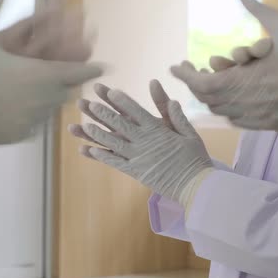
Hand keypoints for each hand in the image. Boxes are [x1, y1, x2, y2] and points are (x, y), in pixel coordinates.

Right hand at [0, 0, 102, 147]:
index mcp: (39, 74)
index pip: (77, 71)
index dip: (91, 68)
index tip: (102, 65)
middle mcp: (43, 99)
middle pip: (68, 90)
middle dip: (69, 81)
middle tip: (67, 74)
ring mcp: (33, 120)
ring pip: (54, 108)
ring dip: (52, 97)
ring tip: (42, 90)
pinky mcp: (21, 134)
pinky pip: (37, 123)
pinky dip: (35, 113)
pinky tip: (22, 106)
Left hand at [68, 81, 212, 202]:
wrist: (195, 185)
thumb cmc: (195, 158)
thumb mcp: (189, 133)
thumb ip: (177, 116)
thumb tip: (171, 99)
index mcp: (158, 131)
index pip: (137, 112)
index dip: (122, 101)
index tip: (111, 92)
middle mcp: (145, 142)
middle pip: (120, 125)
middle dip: (103, 113)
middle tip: (88, 104)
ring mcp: (139, 158)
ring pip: (113, 143)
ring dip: (97, 133)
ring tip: (82, 125)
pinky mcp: (136, 172)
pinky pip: (115, 162)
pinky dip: (101, 156)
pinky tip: (88, 150)